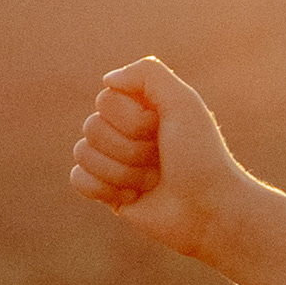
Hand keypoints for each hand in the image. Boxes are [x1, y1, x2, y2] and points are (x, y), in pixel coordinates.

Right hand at [69, 54, 244, 257]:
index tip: (161, 130)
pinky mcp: (107, 191)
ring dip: (122, 172)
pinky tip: (131, 197)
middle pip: (92, 127)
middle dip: (129, 149)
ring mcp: (114, 161)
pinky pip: (78, 178)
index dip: (132, 120)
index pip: (105, 100)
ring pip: (83, 153)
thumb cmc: (201, 157)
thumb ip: (148, 74)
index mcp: (141, 107)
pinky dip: (102, 188)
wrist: (208, 210)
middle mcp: (125, 131)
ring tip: (152, 181)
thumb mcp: (183, 103)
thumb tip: (108, 80)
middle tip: (160, 160)